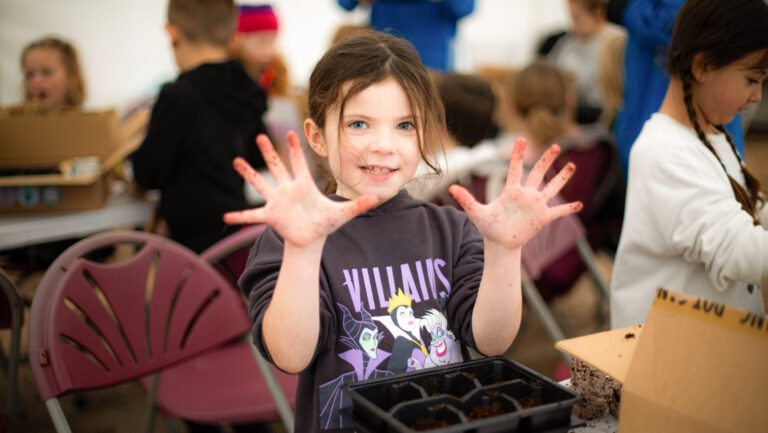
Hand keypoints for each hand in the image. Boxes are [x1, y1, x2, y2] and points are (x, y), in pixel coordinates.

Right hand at [223, 132, 377, 247]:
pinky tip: (226, 217)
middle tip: (261, 135)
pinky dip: (240, 217)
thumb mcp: (343, 214)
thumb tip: (376, 198)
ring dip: (248, 173)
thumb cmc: (325, 223)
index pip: (300, 163)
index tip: (293, 130)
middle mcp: (288, 189)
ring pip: (261, 184)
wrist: (311, 238)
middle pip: (277, 166)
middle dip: (270, 151)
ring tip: (236, 161)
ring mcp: (278, 201)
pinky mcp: (271, 216)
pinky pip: (252, 216)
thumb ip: (359, 204)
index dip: (296, 148)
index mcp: (304, 185)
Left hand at [448, 137, 581, 249]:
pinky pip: (558, 211)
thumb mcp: (476, 213)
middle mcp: (526, 195)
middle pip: (538, 173)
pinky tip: (580, 204)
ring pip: (552, 188)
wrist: (499, 242)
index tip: (521, 139)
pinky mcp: (543, 218)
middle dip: (546, 160)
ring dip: (562, 178)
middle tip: (555, 146)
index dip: (518, 154)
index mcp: (511, 191)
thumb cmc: (488, 227)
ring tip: (572, 166)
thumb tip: (450, 189)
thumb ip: (466, 200)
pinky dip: (569, 208)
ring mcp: (536, 205)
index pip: (515, 169)